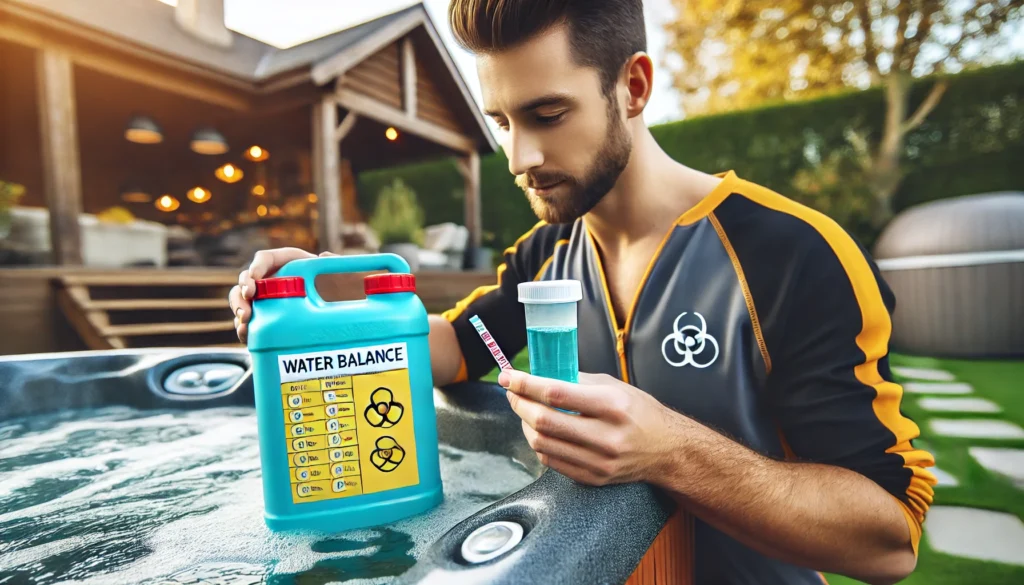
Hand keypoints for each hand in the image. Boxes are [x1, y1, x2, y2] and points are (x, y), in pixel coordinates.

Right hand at [228, 248, 334, 342]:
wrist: (336, 306)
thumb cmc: (336, 285)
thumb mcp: (337, 275)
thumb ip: (332, 265)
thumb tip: (324, 256)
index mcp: (285, 262)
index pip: (263, 259)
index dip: (256, 267)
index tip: (254, 278)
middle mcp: (271, 278)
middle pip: (246, 281)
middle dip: (242, 294)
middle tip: (247, 307)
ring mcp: (265, 298)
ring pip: (242, 301)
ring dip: (239, 310)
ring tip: (245, 323)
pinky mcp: (265, 316)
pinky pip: (248, 321)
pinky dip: (243, 327)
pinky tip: (246, 334)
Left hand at [498, 370, 676, 486]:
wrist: (667, 450)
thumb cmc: (641, 413)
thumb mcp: (615, 386)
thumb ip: (577, 380)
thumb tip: (541, 373)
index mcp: (612, 406)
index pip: (557, 394)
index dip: (526, 384)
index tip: (509, 377)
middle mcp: (605, 436)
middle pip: (544, 421)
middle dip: (519, 404)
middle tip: (512, 393)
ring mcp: (598, 461)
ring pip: (542, 444)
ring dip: (525, 424)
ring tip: (525, 410)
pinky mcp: (593, 478)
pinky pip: (551, 461)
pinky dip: (539, 443)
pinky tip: (541, 431)